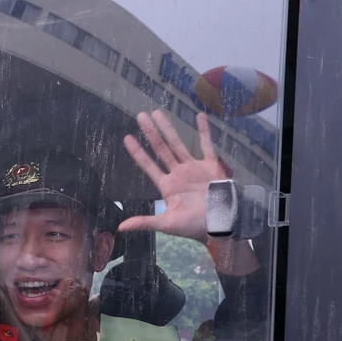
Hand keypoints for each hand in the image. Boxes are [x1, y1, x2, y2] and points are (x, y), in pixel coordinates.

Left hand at [120, 110, 225, 242]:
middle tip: (140, 116)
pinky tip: (199, 116)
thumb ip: (145, 222)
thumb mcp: (167, 224)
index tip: (127, 138)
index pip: (149, 166)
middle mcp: (178, 174)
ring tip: (158, 113)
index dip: (138, 153)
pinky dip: (204, 131)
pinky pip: (207, 145)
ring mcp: (194, 169)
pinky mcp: (211, 166)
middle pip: (161, 149)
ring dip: (168, 128)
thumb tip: (121, 227)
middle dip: (150, 133)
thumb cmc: (194, 227)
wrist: (221, 225)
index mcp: (167, 187)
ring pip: (178, 144)